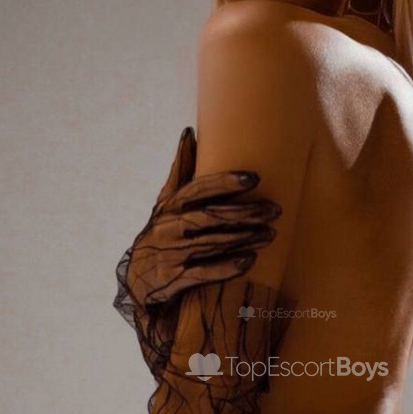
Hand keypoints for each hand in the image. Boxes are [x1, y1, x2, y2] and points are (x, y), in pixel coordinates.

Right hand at [115, 126, 280, 316]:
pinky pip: (203, 273)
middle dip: (245, 213)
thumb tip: (189, 133)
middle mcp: (169, 227)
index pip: (199, 189)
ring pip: (212, 243)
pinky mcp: (174, 280)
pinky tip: (249, 261)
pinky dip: (226, 267)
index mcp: (171, 206)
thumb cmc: (161, 234)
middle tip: (275, 210)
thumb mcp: (165, 203)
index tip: (254, 178)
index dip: (226, 183)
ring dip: (244, 238)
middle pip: (211, 216)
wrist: (137, 280)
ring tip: (271, 234)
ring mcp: (171, 254)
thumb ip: (180, 171)